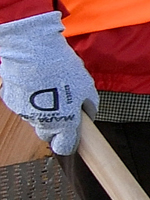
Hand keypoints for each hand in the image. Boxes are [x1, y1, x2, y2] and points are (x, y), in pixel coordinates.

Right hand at [0, 10, 97, 154]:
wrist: (33, 52)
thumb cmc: (63, 69)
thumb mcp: (87, 87)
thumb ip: (89, 107)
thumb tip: (88, 115)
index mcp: (65, 122)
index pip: (65, 147)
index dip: (69, 144)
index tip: (72, 139)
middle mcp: (43, 122)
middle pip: (48, 134)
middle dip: (56, 126)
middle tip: (63, 107)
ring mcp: (25, 113)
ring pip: (36, 120)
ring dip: (43, 111)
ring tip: (50, 90)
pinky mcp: (11, 103)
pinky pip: (24, 107)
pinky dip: (30, 100)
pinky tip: (36, 85)